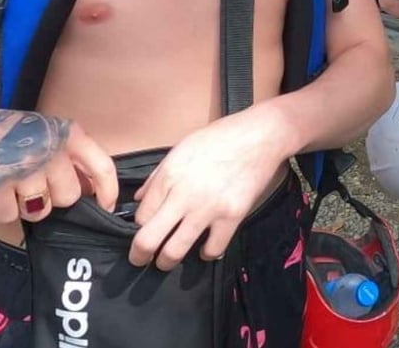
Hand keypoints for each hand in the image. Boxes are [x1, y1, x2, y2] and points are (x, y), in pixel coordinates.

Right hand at [0, 109, 116, 225]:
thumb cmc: (1, 136)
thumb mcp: (43, 134)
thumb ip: (68, 156)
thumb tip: (93, 190)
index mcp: (65, 133)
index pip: (102, 167)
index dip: (108, 192)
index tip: (105, 208)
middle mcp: (48, 149)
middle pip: (69, 197)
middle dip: (53, 199)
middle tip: (31, 186)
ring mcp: (22, 168)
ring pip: (41, 211)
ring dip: (25, 207)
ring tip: (9, 186)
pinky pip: (10, 217)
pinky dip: (1, 211)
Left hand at [129, 105, 294, 269]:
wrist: (260, 136)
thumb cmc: (220, 138)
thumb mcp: (181, 149)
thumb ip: (158, 176)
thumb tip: (140, 199)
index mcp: (169, 176)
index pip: (140, 216)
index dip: (138, 227)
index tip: (143, 231)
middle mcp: (184, 194)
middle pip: (148, 240)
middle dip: (139, 256)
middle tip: (140, 259)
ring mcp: (208, 208)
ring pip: (175, 252)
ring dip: (167, 261)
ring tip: (168, 260)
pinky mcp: (232, 216)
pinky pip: (212, 250)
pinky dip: (206, 253)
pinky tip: (205, 246)